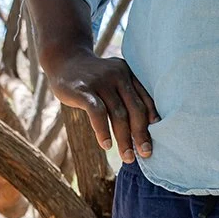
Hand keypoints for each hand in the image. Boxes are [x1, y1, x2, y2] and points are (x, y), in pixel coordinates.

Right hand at [45, 46, 158, 163]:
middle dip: (141, 135)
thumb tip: (144, 130)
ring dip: (124, 139)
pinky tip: (106, 145)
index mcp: (129, 74)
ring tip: (127, 157)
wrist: (64, 61)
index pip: (145, 101)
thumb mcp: (114, 81)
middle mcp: (118, 75)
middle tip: (145, 154)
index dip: (151, 123)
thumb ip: (127, 98)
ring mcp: (101, 81)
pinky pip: (97, 112)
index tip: (154, 142)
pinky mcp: (83, 89)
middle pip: (135, 109)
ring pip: (118, 114)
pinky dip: (103, 130)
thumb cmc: (93, 79)